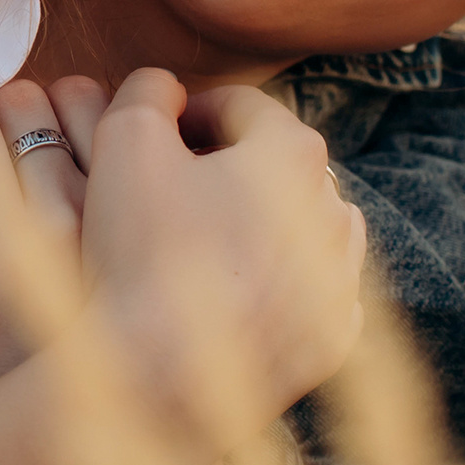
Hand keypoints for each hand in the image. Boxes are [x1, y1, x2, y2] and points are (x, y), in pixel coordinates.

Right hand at [76, 71, 365, 464]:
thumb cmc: (138, 249)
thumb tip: (167, 88)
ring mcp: (341, 280)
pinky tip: (223, 294)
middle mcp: (337, 210)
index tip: (150, 142)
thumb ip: (147, 90)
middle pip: (272, 166)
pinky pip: (306, 290)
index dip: (185, 114)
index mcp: (294, 152)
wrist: (158, 375)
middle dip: (223, 169)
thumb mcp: (123, 140)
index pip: (239, 106)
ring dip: (254, 223)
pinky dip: (273, 284)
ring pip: (298, 227)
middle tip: (165, 194)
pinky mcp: (334, 338)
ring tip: (195, 244)